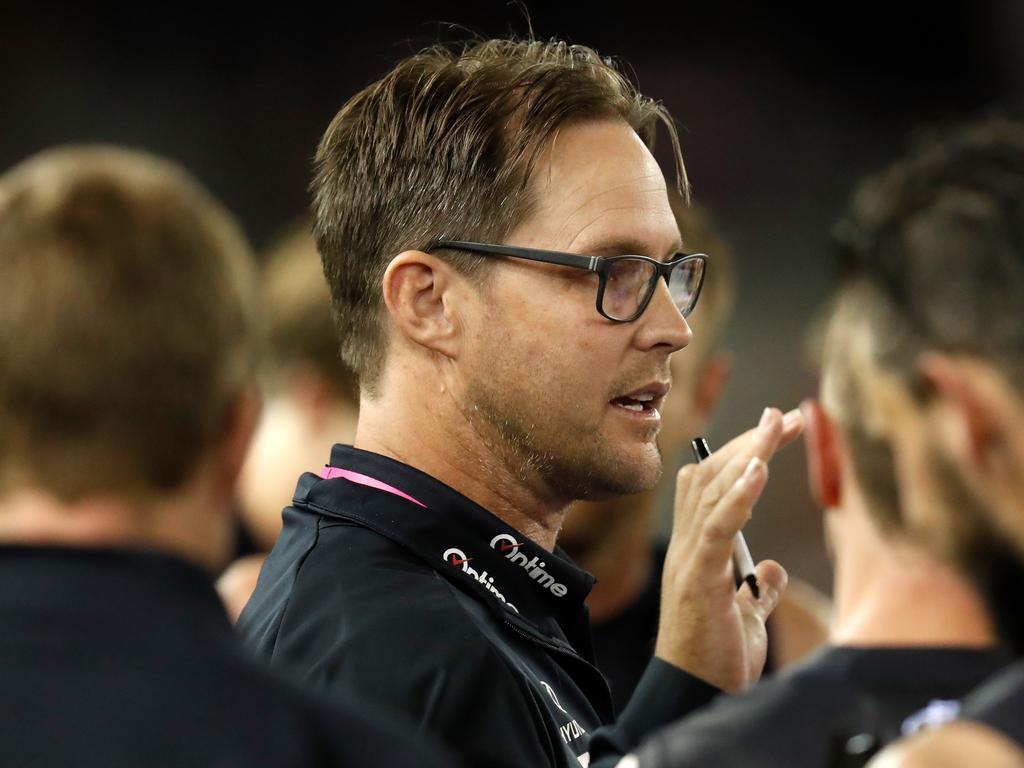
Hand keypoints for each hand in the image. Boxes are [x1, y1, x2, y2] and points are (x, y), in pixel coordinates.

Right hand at [654, 406, 803, 691]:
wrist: (695, 694)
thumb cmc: (716, 656)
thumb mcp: (745, 614)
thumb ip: (755, 586)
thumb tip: (771, 567)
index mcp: (698, 548)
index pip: (715, 484)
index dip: (744, 452)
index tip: (778, 429)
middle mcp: (687, 544)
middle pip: (713, 475)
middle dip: (751, 441)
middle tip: (787, 416)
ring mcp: (690, 557)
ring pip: (714, 491)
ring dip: (748, 453)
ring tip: (777, 426)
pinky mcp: (699, 576)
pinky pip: (717, 526)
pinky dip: (737, 494)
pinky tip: (758, 469)